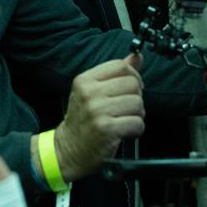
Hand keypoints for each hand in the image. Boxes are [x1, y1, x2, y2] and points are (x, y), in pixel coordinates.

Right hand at [50, 54, 144, 182]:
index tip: (131, 88)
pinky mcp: (106, 129)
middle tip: (125, 109)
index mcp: (85, 80)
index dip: (133, 76)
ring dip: (137, 115)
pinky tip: (124, 132)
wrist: (68, 150)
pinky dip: (136, 129)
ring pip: (137, 103)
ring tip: (124, 120)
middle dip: (136, 97)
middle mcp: (90, 93)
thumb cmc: (82, 120)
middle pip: (132, 83)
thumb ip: (115, 73)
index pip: (120, 66)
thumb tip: (137, 56)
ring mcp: (97, 111)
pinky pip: (137, 123)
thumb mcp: (92, 91)